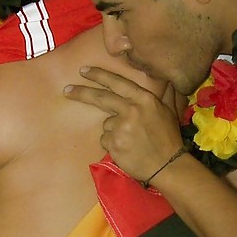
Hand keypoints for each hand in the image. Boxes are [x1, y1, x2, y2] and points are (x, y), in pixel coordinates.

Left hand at [64, 66, 182, 181]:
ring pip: (107, 124)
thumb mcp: (169, 111)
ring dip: (113, 131)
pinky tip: (126, 149)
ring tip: (130, 141)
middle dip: (81, 92)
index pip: (117, 82)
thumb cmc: (169, 138)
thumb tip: (166, 78)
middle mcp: (131, 109)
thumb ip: (164, 93)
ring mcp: (121, 127)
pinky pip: (105, 139)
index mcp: (144, 99)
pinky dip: (112, 144)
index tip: (83, 71)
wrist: (168, 166)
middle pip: (101, 97)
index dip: (99, 75)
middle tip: (67, 89)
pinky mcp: (114, 143)